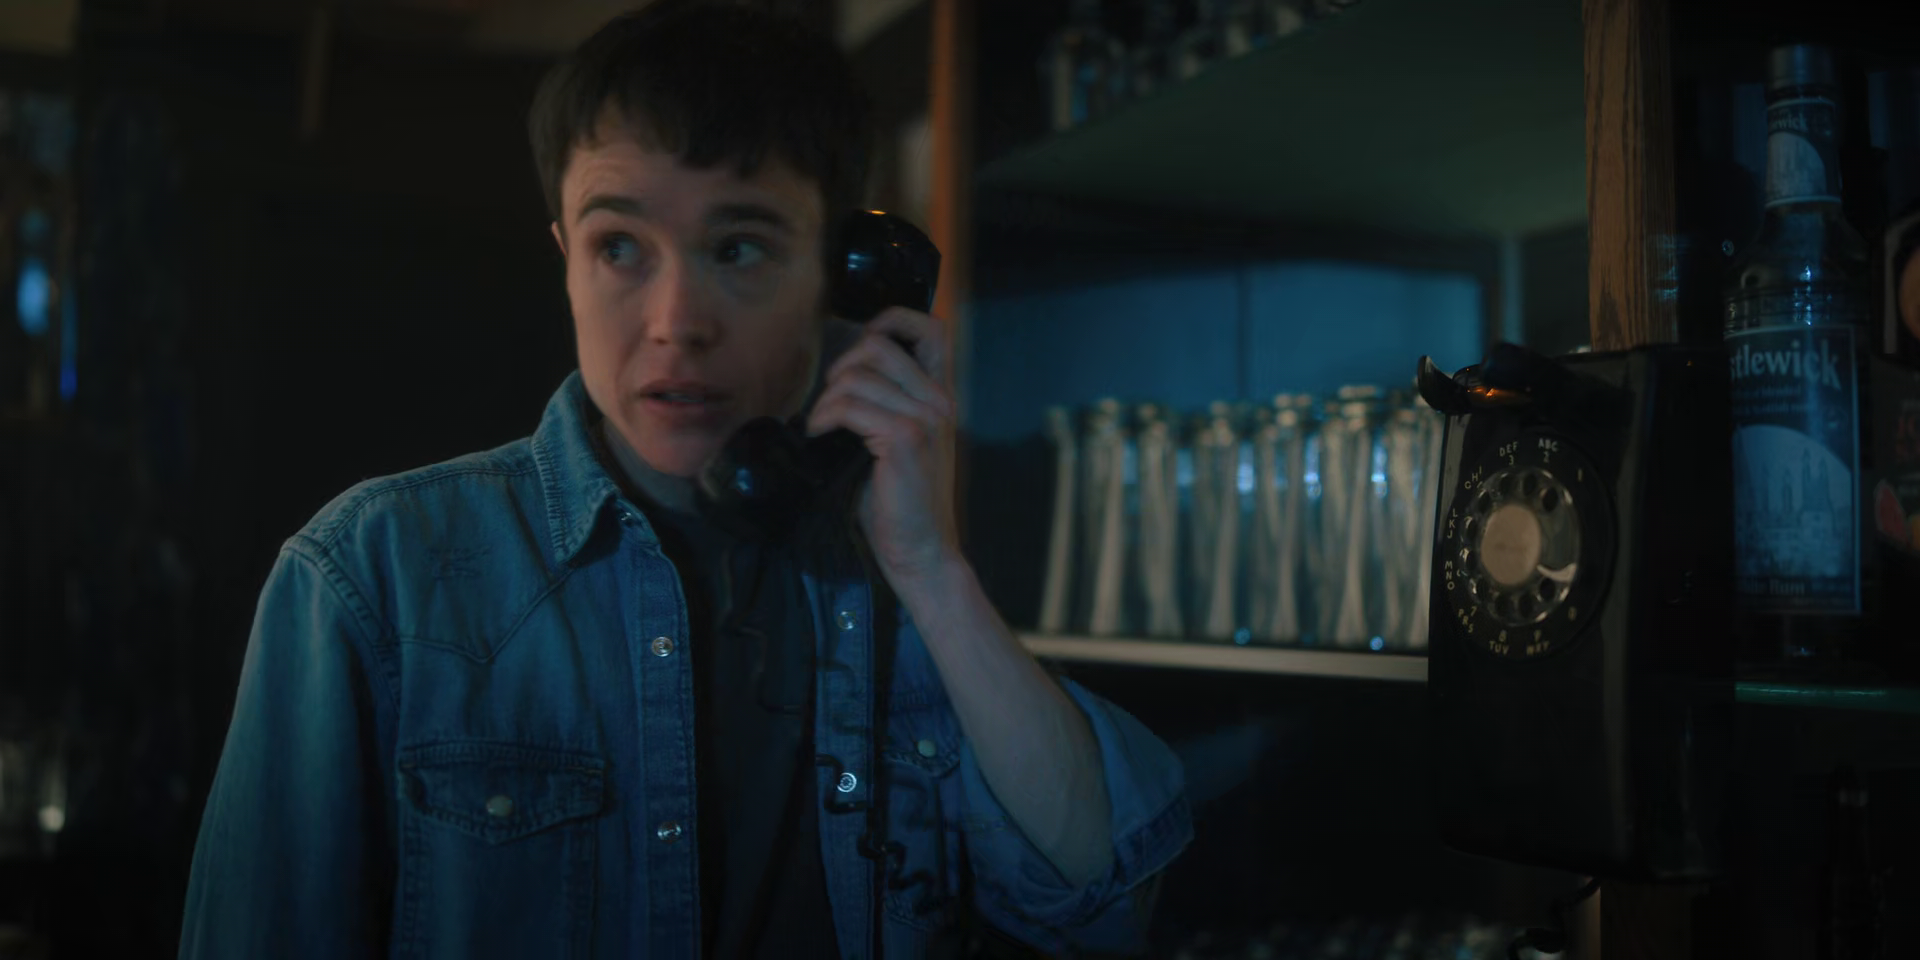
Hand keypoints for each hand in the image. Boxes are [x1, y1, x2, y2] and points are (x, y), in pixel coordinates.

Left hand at [806, 306, 960, 587]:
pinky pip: (852, 405)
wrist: (920, 550)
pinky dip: (826, 416)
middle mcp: (939, 402)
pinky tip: (822, 434)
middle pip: (878, 346)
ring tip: (823, 426)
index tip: (867, 337)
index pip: (933, 330)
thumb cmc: (900, 501)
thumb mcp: (896, 442)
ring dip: (827, 400)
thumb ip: (885, 404)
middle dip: (842, 366)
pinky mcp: (906, 438)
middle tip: (832, 402)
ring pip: (858, 377)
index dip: (895, 319)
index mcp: (940, 398)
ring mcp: (926, 419)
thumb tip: (844, 371)